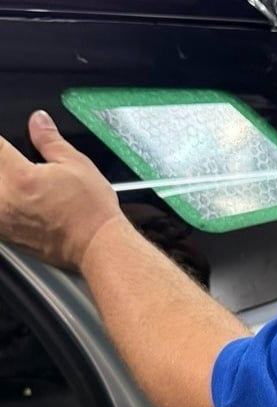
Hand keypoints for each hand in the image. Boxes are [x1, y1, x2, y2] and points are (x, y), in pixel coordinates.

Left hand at [0, 111, 122, 269]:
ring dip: (4, 185)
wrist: (98, 246)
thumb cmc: (92, 212)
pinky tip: (17, 202)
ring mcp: (2, 220)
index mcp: (19, 177)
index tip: (8, 145)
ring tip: (25, 188)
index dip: (3, 144)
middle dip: (4, 164)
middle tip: (26, 173)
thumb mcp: (78, 165)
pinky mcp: (5, 235)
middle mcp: (4, 200)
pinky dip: (4, 205)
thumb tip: (38, 120)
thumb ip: (50, 140)